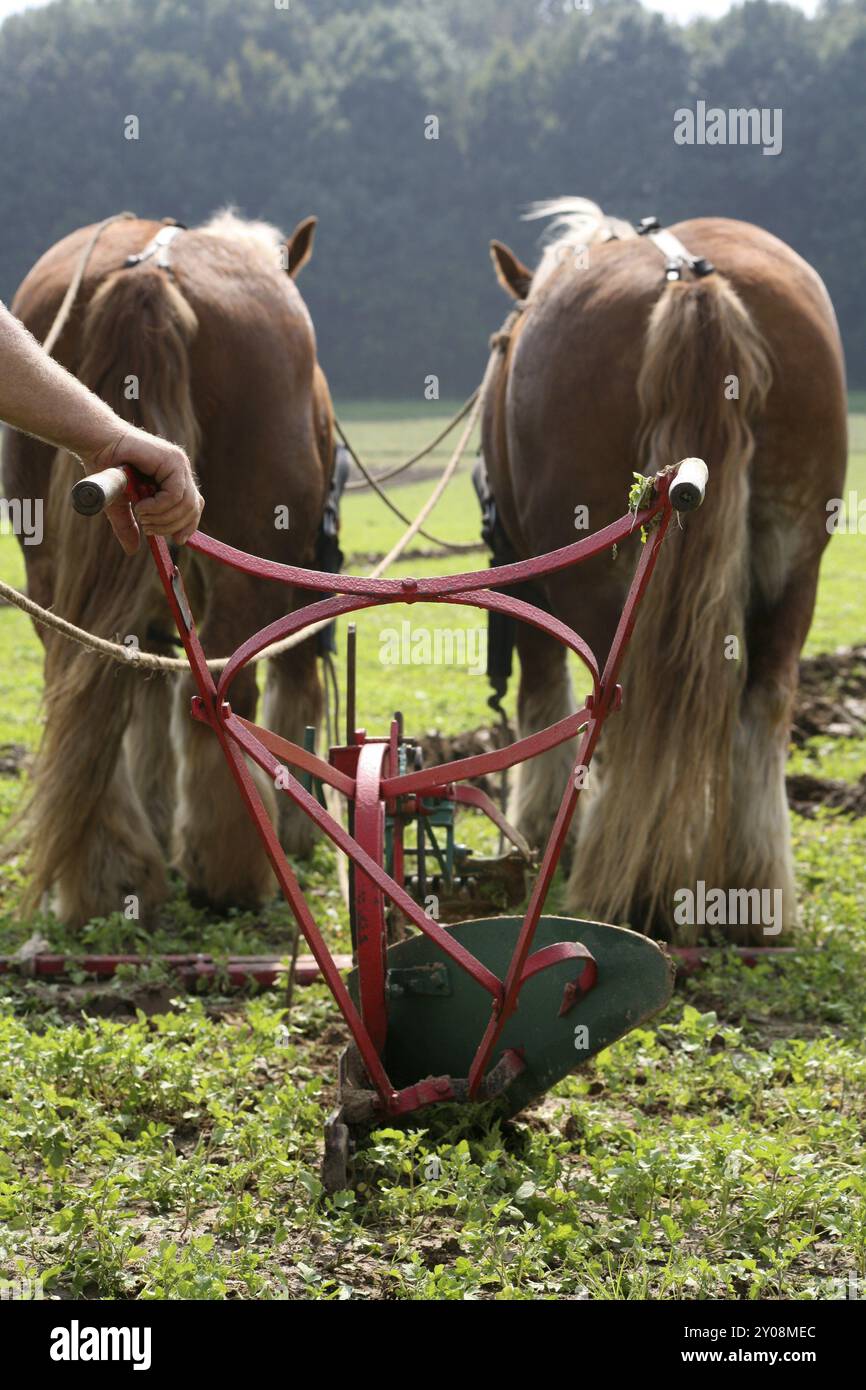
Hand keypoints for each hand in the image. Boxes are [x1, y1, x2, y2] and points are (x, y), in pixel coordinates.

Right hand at [85, 428, 203, 554]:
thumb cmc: (106, 470)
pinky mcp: (171, 459)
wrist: (97, 446)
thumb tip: (132, 550)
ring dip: (162, 518)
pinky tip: (142, 506)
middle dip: (171, 526)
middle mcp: (180, 470)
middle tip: (148, 528)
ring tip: (141, 516)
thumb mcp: (120, 506)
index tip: (177, 540)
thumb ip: (128, 526)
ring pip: (186, 504)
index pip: (194, 506)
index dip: (188, 525)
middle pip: (193, 508)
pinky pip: (175, 494)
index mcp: (174, 478)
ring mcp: (178, 463)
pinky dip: (159, 507)